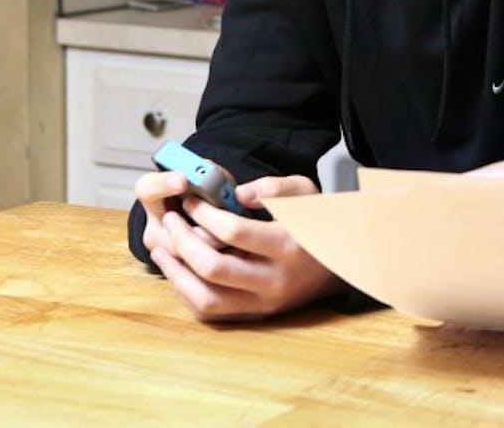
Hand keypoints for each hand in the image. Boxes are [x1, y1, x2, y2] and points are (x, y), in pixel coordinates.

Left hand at [144, 174, 342, 321]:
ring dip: (176, 274)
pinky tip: (178, 271)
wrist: (341, 265)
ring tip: (162, 249)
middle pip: (214, 267)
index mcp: (289, 245)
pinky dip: (187, 293)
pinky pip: (211, 313)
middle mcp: (275, 280)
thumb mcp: (306, 194)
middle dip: (183, 241)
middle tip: (171, 220)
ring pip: (206, 298)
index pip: (234, 231)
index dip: (205, 213)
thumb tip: (236, 195)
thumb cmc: (318, 223)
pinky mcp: (255, 316)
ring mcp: (264, 304)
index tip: (192, 201)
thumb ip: (273, 187)